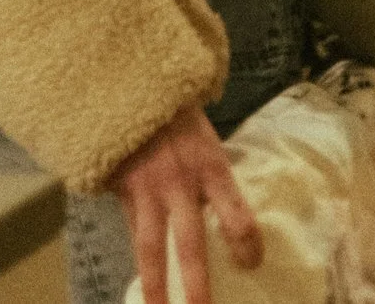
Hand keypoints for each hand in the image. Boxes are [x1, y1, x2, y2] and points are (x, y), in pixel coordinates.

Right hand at [112, 103, 261, 303]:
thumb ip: (212, 181)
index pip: (237, 216)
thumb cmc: (179, 121)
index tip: (252, 266)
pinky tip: (144, 283)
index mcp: (212, 169)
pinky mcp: (121, 193)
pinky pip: (130, 232)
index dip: (246, 245)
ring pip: (150, 248)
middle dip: (197, 284)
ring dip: (155, 286)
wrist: (135, 91)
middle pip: (191, 243)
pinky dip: (137, 260)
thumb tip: (229, 221)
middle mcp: (180, 184)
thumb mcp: (207, 144)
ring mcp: (147, 191)